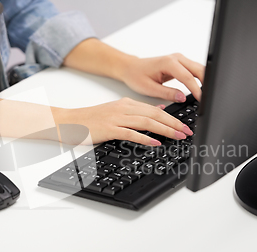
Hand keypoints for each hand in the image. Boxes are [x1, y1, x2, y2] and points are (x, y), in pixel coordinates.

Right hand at [57, 97, 192, 144]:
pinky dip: (145, 138)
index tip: (184, 126)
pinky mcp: (109, 129)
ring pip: (147, 122)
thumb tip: (159, 110)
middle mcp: (123, 108)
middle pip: (155, 114)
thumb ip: (137, 111)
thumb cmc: (91, 120)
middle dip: (174, 123)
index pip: (155, 110)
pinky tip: (155, 142)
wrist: (69, 121)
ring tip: (177, 136)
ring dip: (165, 130)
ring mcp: (116, 118)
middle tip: (187, 132)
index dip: (172, 118)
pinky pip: (131, 133)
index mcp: (126, 104)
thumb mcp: (117, 111)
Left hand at [120, 53, 204, 101]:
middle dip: (206, 83)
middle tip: (208, 99)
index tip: (202, 100)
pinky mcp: (180, 63)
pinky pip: (194, 70)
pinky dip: (199, 79)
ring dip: (204, 81)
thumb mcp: (149, 88)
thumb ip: (167, 93)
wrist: (131, 68)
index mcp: (168, 63)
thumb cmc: (136, 76)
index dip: (197, 89)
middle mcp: (176, 58)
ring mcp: (179, 59)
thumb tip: (182, 98)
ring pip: (199, 69)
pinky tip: (201, 89)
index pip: (188, 77)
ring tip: (206, 96)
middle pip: (198, 70)